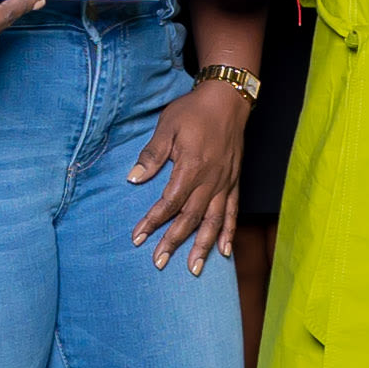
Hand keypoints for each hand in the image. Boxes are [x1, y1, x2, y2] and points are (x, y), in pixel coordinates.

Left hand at [126, 74, 250, 268]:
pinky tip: (224, 251)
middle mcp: (210, 179)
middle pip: (191, 217)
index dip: (153, 221)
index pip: (169, 202)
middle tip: (159, 262)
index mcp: (191, 167)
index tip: (137, 237)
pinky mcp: (234, 181)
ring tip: (194, 268)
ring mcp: (225, 182)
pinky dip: (228, 232)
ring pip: (214, 221)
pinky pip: (233, 212)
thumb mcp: (167, 126)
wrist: (228, 99)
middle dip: (174, 241)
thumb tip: (133, 179)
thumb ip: (152, 155)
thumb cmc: (194, 110)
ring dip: (203, 246)